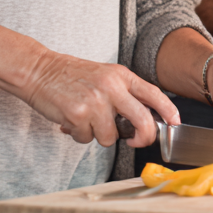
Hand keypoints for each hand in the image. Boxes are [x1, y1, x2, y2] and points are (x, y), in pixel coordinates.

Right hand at [22, 51, 180, 147]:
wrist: (38, 70)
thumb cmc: (70, 75)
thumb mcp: (104, 75)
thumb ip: (122, 93)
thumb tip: (141, 120)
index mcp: (120, 75)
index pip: (153, 93)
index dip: (168, 110)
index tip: (175, 122)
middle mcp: (112, 87)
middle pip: (142, 120)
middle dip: (143, 137)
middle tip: (136, 141)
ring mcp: (95, 102)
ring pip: (110, 137)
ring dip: (98, 135)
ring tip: (85, 120)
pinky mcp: (78, 115)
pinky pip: (86, 138)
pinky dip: (78, 134)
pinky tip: (71, 120)